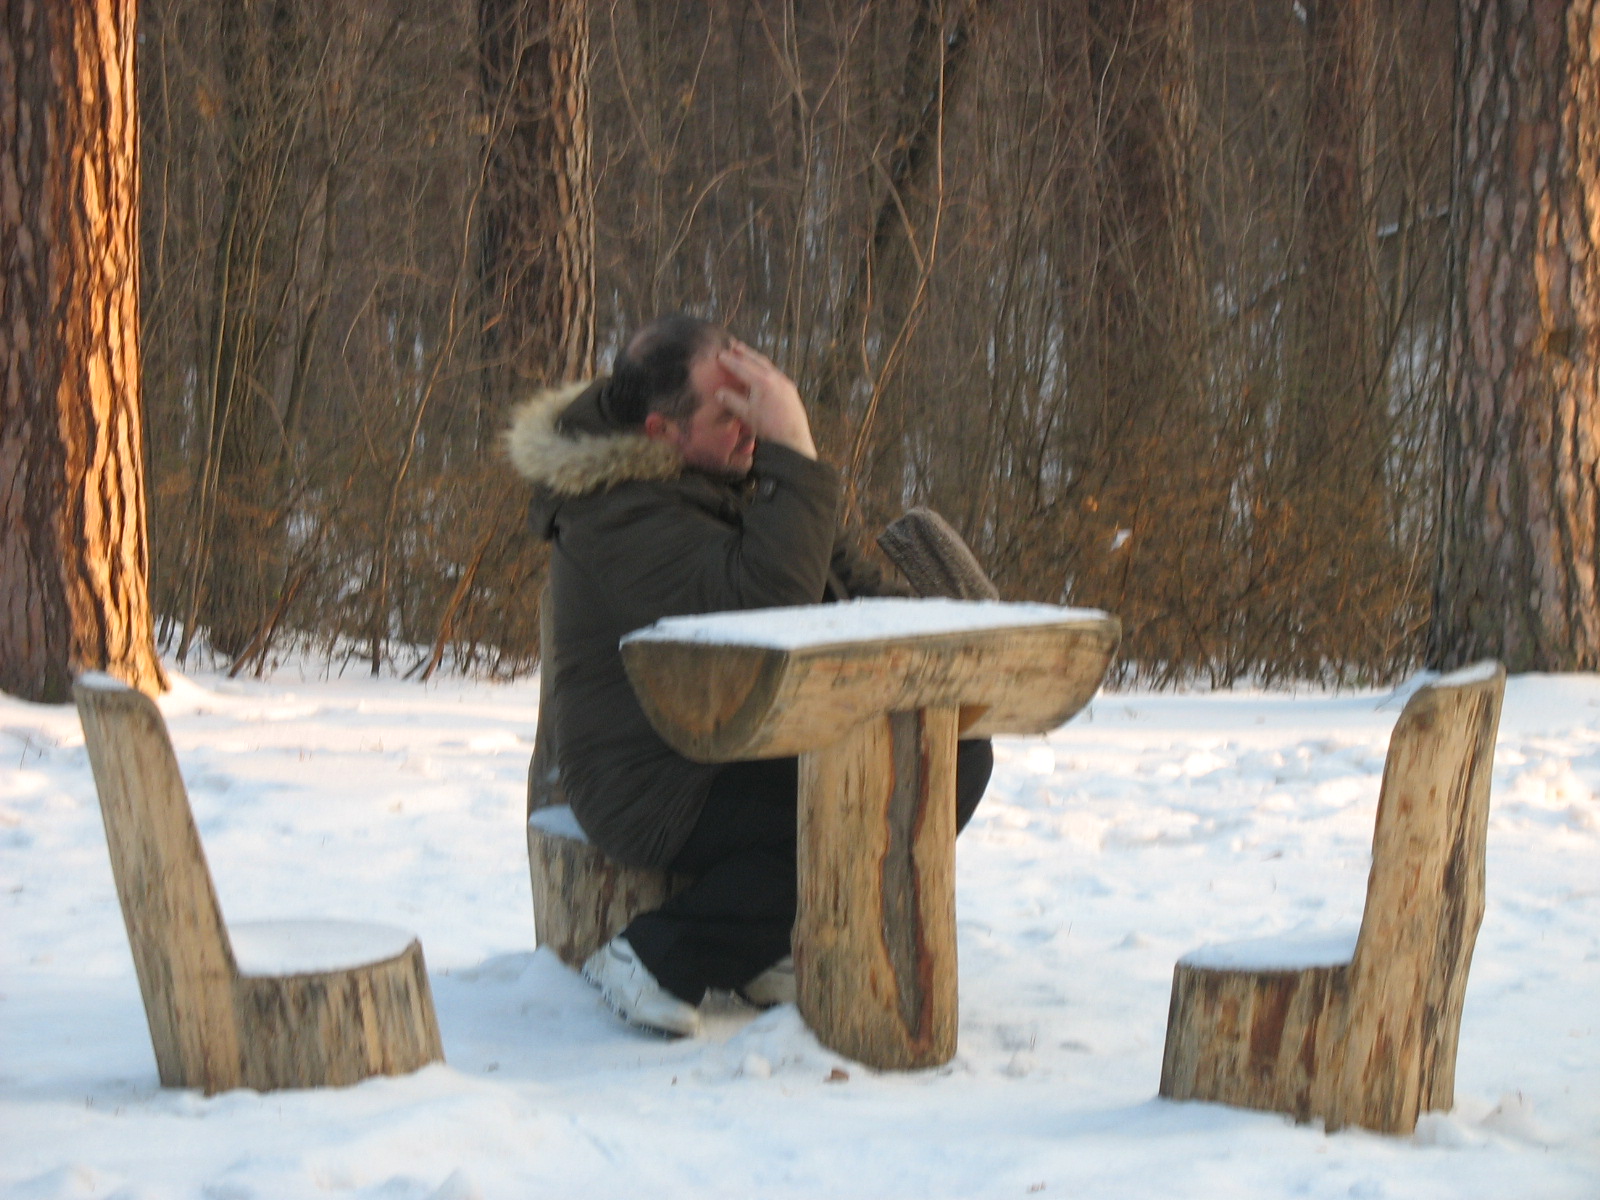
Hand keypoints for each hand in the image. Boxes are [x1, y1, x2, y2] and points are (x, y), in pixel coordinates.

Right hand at [715, 341, 817, 459]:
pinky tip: (763, 371)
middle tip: (734, 344)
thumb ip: (732, 401)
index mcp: (762, 381)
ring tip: (747, 354)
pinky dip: (766, 368)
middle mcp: (775, 378)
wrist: (793, 439)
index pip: (741, 367)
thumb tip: (720, 392)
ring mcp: (785, 382)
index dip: (729, 361)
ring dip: (756, 358)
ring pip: (768, 365)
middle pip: (756, 360)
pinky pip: (776, 373)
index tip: (720, 355)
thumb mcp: (746, 414)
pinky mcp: (791, 389)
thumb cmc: (769, 428)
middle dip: (744, 352)